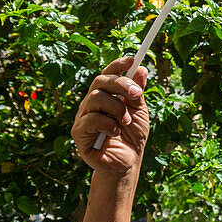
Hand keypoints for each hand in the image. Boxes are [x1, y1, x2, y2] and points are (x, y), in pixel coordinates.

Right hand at [71, 57, 149, 174]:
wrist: (128, 162)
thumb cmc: (132, 136)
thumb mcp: (139, 111)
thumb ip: (138, 92)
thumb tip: (142, 69)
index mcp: (106, 96)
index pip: (107, 74)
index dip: (117, 65)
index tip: (132, 59)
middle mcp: (92, 103)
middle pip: (100, 81)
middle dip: (121, 84)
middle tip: (137, 94)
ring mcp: (83, 117)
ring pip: (95, 98)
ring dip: (117, 108)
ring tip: (126, 121)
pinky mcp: (79, 133)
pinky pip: (91, 119)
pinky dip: (108, 123)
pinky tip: (116, 132)